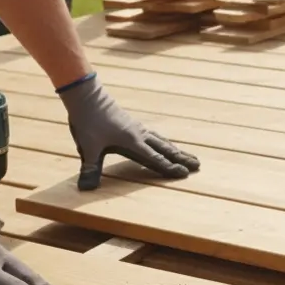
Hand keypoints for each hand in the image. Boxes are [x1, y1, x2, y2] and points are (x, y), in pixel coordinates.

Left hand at [58, 73, 199, 189]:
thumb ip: (90, 168)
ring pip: (161, 141)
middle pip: (165, 148)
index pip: (155, 158)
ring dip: (175, 149)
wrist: (87, 97)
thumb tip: (86, 188)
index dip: (169, 167)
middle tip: (198, 165)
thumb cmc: (88, 121)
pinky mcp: (132, 124)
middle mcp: (139, 134)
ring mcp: (137, 128)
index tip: (185, 174)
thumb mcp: (88, 147)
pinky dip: (164, 142)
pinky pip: (154, 135)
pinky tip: (164, 143)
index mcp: (132, 142)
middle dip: (181, 158)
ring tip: (188, 155)